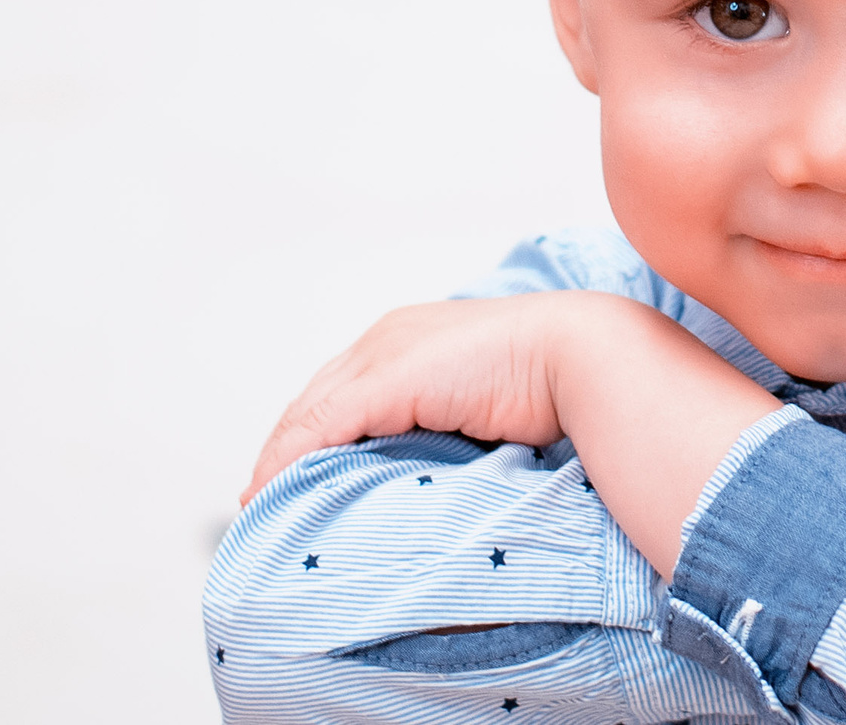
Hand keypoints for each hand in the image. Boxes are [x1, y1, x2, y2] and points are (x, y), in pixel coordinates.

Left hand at [243, 293, 590, 504]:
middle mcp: (389, 340)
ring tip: (261, 507)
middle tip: (261, 500)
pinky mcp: (388, 380)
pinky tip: (272, 494)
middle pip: (314, 401)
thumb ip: (445, 431)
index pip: (341, 392)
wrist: (584, 356)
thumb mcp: (481, 413)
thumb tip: (427, 478)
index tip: (292, 481)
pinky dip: (291, 463)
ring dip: (280, 463)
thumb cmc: (554, 387)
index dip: (310, 438)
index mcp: (411, 340)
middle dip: (285, 450)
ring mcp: (386, 355)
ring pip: (310, 415)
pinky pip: (321, 428)